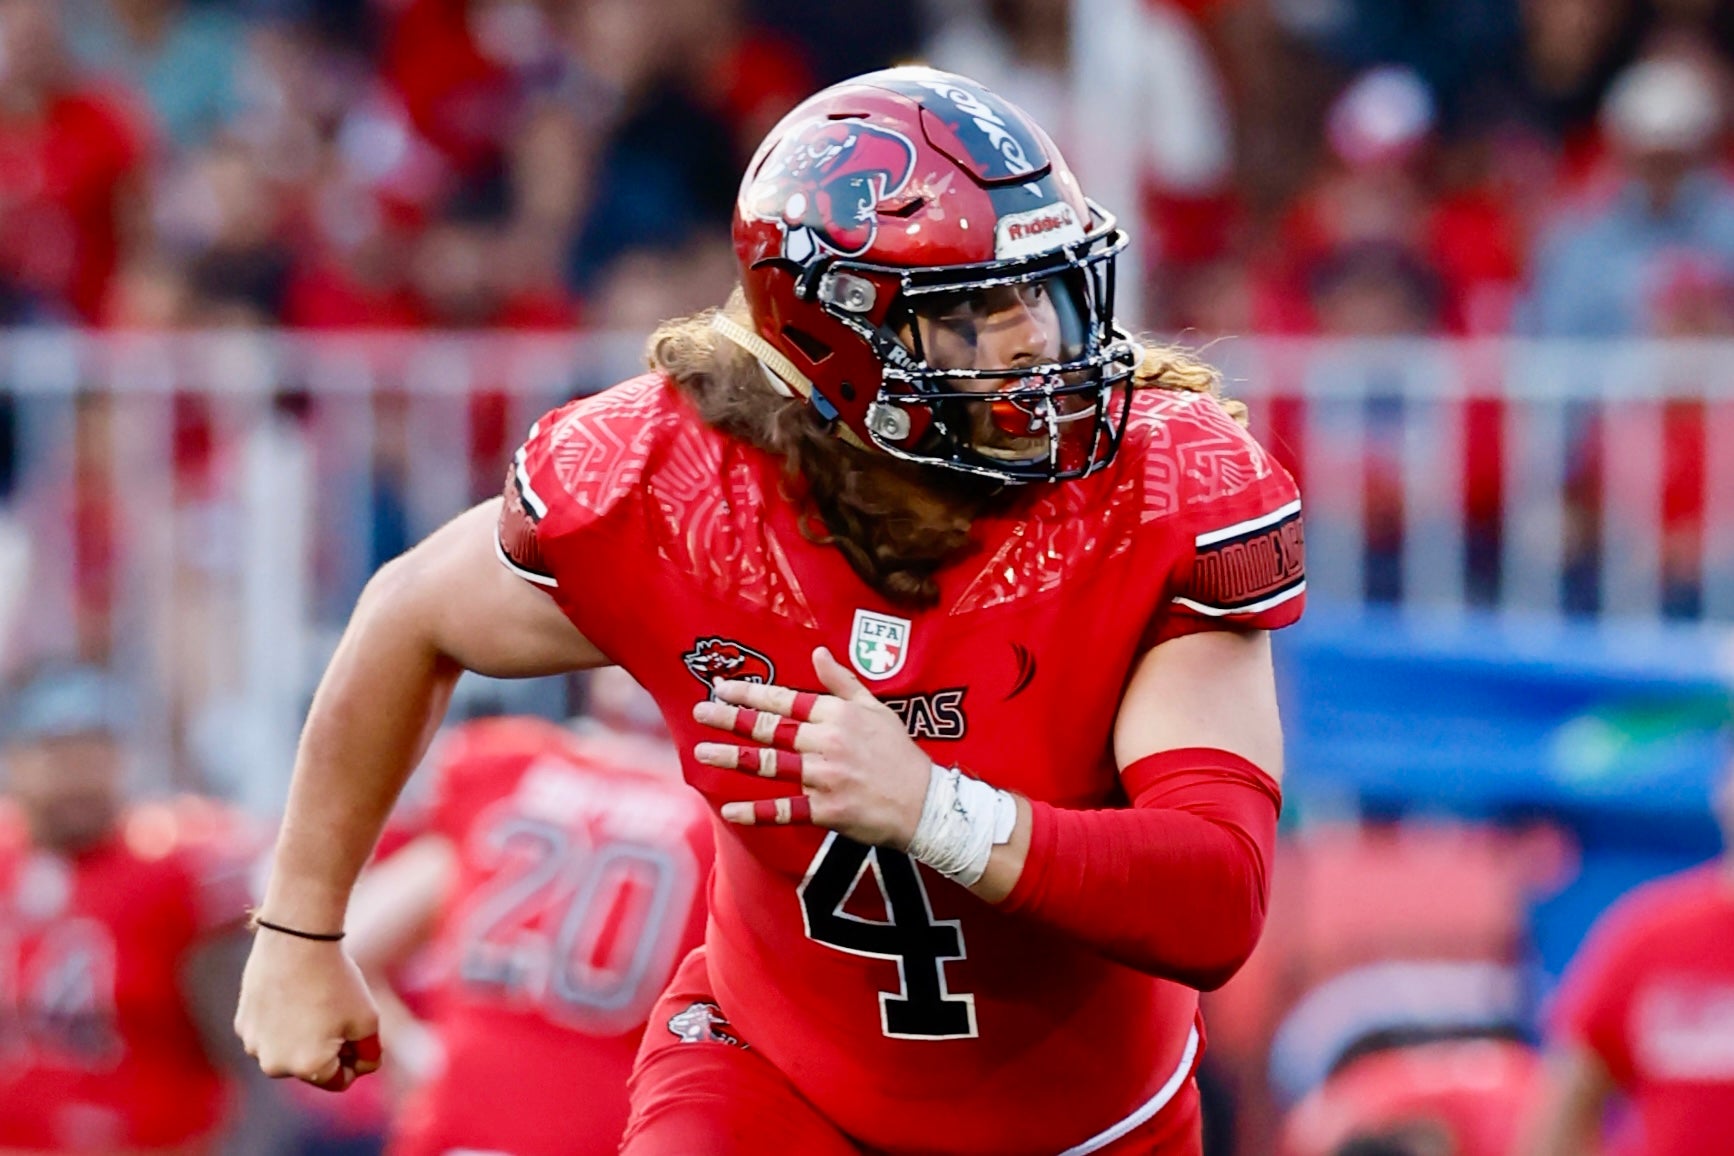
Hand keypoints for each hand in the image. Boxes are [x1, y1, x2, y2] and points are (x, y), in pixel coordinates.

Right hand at [234, 930, 380, 1091]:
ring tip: (314, 1000)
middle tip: (337, 1012)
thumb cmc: (336, 980)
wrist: (296, 940)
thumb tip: (361, 1067)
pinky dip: (282, 1021)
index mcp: (308, 1068)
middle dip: (327, 1048)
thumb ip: (369, 1053)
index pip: (340, 1081)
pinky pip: (270, 1032)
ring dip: (303, 1036)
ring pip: (289, 1050)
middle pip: (312, 1067)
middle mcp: (275, 1065)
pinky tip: (292, 993)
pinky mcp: (243, 1025)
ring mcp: (254, 1045)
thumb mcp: (368, 1020)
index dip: (355, 1058)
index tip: (358, 1032)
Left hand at [693, 645, 930, 847]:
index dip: (751, 693)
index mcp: (837, 715)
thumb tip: (818, 654)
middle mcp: (827, 742)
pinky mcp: (826, 809)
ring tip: (702, 753)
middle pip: (770, 728)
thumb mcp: (875, 708)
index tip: (722, 688)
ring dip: (732, 758)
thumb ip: (842, 682)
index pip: (785, 699)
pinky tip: (730, 810)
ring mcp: (825, 777)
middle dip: (731, 719)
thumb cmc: (899, 754)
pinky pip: (784, 810)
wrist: (925, 802)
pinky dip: (757, 812)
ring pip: (769, 764)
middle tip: (699, 712)